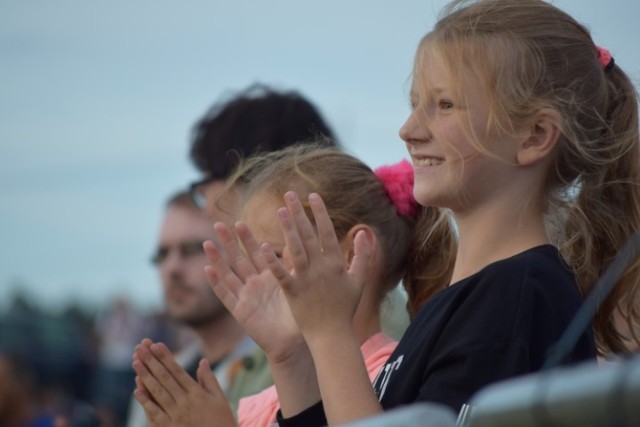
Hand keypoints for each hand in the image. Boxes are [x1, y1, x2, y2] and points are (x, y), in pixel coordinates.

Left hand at [132, 339, 235, 426]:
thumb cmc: (222, 422)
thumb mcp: (220, 399)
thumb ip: (209, 380)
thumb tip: (203, 361)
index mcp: (197, 393)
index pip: (177, 371)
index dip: (166, 357)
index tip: (156, 345)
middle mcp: (185, 402)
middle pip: (165, 378)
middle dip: (152, 361)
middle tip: (141, 347)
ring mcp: (176, 416)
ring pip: (158, 392)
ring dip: (146, 376)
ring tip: (136, 362)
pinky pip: (155, 413)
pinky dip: (146, 401)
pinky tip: (137, 390)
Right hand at [204, 221, 302, 362]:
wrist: (295, 342)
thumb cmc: (301, 314)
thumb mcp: (297, 285)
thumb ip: (293, 265)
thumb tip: (293, 241)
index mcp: (270, 276)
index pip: (256, 252)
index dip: (247, 238)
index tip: (239, 222)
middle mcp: (255, 284)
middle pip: (238, 258)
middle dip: (228, 242)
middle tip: (218, 224)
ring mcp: (246, 297)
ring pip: (228, 273)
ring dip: (217, 259)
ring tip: (207, 243)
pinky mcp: (240, 311)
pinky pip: (226, 295)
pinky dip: (216, 283)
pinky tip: (208, 270)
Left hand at [264, 192, 370, 343]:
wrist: (332, 335)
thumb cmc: (345, 308)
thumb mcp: (359, 280)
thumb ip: (362, 256)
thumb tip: (363, 233)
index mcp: (336, 263)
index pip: (326, 232)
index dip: (319, 213)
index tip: (312, 195)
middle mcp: (321, 268)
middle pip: (308, 235)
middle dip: (299, 213)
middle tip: (289, 194)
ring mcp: (306, 279)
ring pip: (296, 249)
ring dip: (288, 228)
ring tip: (280, 209)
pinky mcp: (293, 292)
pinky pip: (282, 273)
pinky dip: (273, 261)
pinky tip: (262, 246)